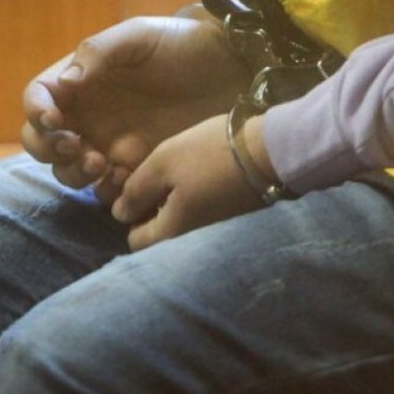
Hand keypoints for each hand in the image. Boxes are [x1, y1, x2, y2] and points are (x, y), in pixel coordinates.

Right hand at [21, 12, 247, 201]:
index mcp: (81, 80)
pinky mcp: (139, 166)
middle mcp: (89, 114)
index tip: (54, 120)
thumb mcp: (140, 36)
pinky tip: (127, 179)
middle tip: (79, 149)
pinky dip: (109, 190)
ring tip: (101, 165)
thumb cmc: (183, 43)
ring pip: (70, 171)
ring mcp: (111, 143)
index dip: (36, 112)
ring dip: (74, 174)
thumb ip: (98, 54)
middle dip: (50, 150)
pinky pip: (110, 189)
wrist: (232, 68)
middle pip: (43, 142)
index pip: (38, 99)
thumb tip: (64, 84)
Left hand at [110, 114, 270, 250]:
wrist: (272, 151)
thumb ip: (135, 190)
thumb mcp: (163, 164)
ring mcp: (217, 230)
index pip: (135, 241)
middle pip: (161, 235)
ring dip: (176, 205)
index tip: (138, 189)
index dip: (130, 216)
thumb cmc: (210, 155)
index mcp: (172, 232)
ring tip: (182, 175)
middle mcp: (194, 242)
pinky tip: (204, 177)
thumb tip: (120, 214)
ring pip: (184, 224)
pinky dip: (198, 201)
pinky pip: (204, 216)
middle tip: (158, 179)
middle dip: (153, 211)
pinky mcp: (235, 217)